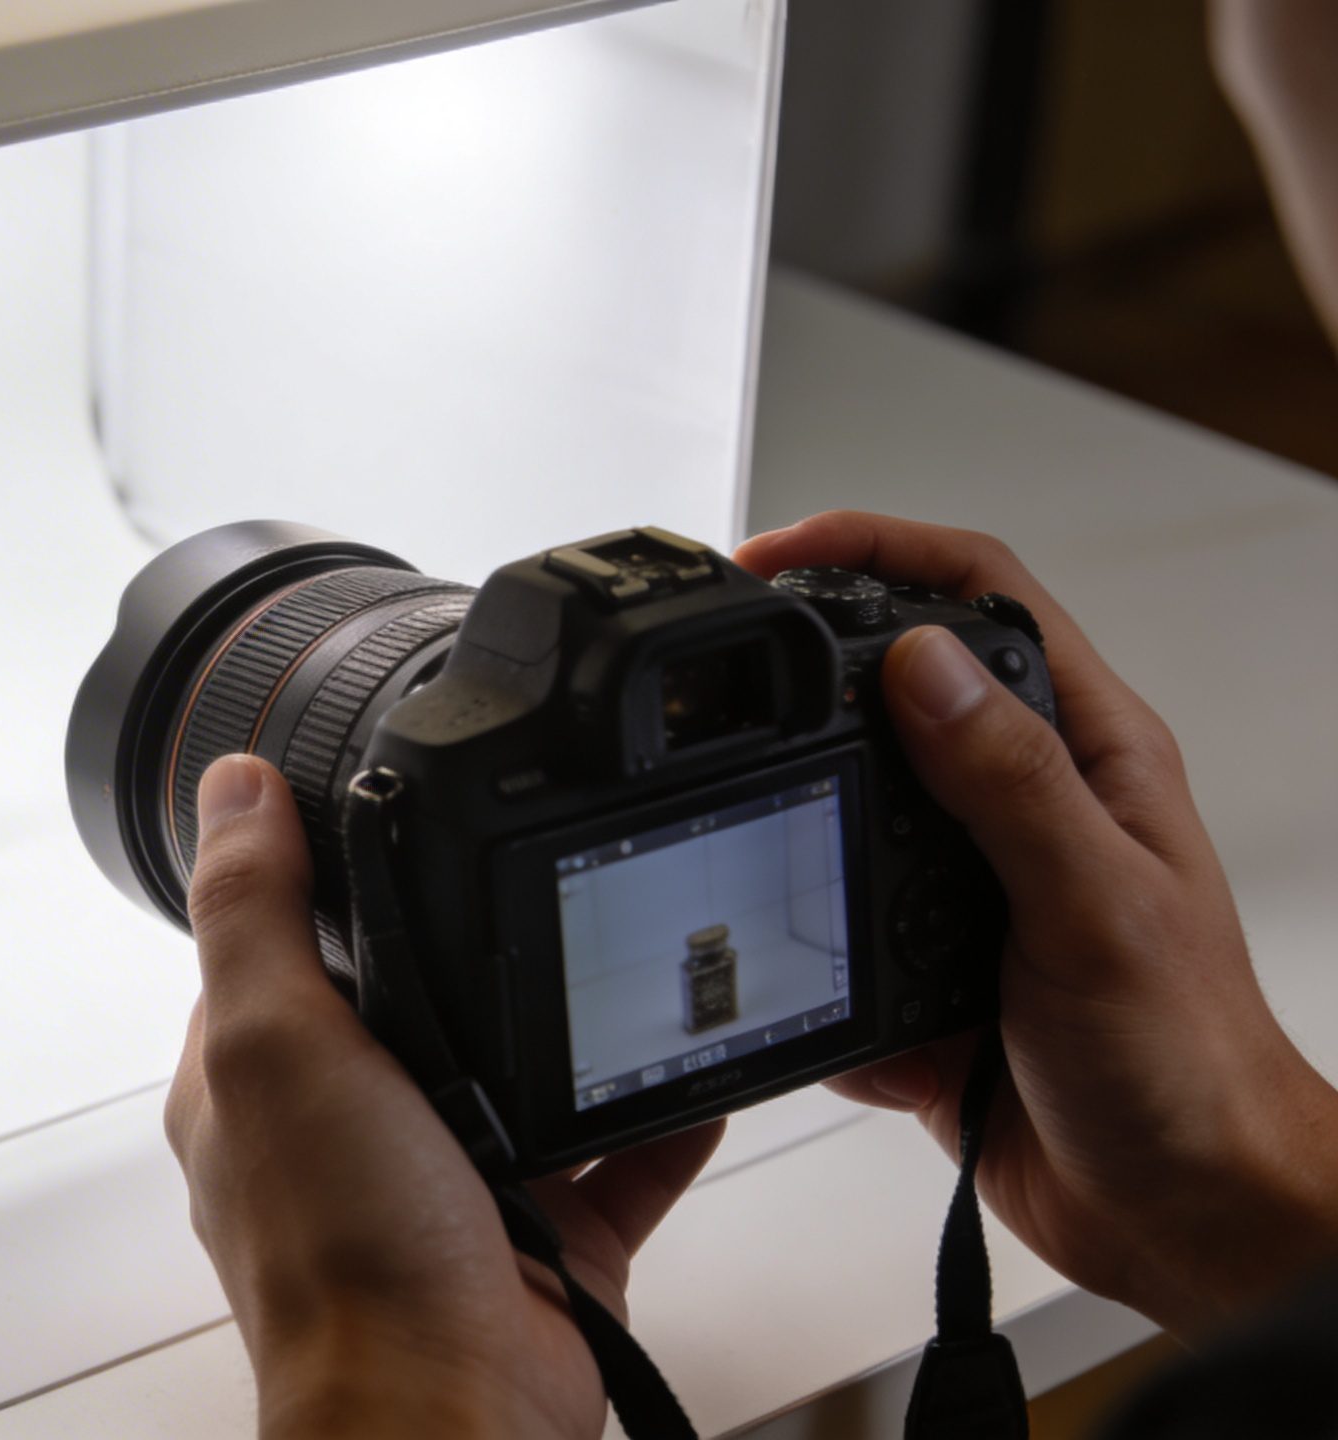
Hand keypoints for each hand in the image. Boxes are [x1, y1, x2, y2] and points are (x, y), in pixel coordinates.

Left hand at [166, 753, 723, 1437]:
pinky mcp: (544, 1240)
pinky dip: (663, 1120)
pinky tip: (701, 1072)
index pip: (278, 950)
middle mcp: (346, 1134)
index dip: (324, 886)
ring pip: (523, 1079)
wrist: (450, 1411)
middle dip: (473, 956)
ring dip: (573, 1033)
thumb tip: (233, 786)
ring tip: (627, 956)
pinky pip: (620, 1160)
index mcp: (256, 1084)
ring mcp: (447, 1188)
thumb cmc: (345, 1260)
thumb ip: (255, 914)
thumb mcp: (274, 1044)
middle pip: (414, 1006)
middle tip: (534, 884)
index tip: (386, 820)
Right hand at [737, 510, 1337, 1336]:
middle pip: (891, 686)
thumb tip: (921, 662)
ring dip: (786, 811)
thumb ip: (1007, 781)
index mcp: (1087, 757)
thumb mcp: (1095, 906)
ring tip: (728, 810)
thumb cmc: (1190, 1064)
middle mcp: (1025, 807)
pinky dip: (791, 943)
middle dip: (798, 669)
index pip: (976, 596)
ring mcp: (967, 887)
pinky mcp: (922, 970)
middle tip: (713, 667)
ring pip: (844, 804)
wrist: (1187, 1214)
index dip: (872, 551)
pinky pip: (825, 929)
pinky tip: (780, 958)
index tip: (772, 559)